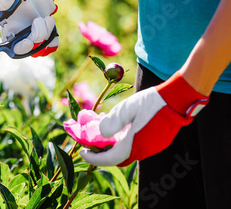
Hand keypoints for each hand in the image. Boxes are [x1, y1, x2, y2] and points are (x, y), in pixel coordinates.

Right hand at [0, 0, 59, 56]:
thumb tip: (2, 3)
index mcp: (8, 31)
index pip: (12, 49)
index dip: (20, 49)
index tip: (28, 42)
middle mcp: (20, 37)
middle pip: (29, 49)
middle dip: (37, 37)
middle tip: (38, 20)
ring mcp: (33, 37)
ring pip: (41, 47)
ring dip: (46, 33)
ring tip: (47, 18)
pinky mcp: (44, 35)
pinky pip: (51, 45)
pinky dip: (54, 37)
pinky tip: (50, 22)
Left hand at [81, 71, 208, 166]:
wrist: (176, 99)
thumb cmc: (150, 102)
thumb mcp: (126, 108)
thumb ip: (112, 122)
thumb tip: (102, 133)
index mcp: (133, 145)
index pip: (109, 159)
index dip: (94, 158)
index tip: (82, 152)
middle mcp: (143, 151)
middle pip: (118, 157)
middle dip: (103, 153)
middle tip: (92, 143)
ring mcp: (152, 148)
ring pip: (127, 152)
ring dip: (114, 145)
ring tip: (104, 131)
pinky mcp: (158, 143)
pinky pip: (137, 146)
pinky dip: (125, 141)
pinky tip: (121, 127)